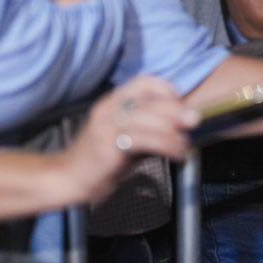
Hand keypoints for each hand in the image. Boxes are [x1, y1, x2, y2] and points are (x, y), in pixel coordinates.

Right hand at [63, 77, 197, 203]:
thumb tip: (181, 127)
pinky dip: (166, 145)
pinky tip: (176, 154)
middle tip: (195, 120)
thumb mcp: (126, 140)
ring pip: (148, 119)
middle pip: (150, 101)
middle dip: (176, 109)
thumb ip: (149, 130)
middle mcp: (108, 109)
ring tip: (185, 145)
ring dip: (173, 131)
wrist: (67, 180)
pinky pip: (144, 139)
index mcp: (112, 102)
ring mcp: (106, 127)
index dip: (166, 90)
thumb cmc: (99, 161)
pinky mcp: (108, 147)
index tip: (182, 104)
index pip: (143, 82)